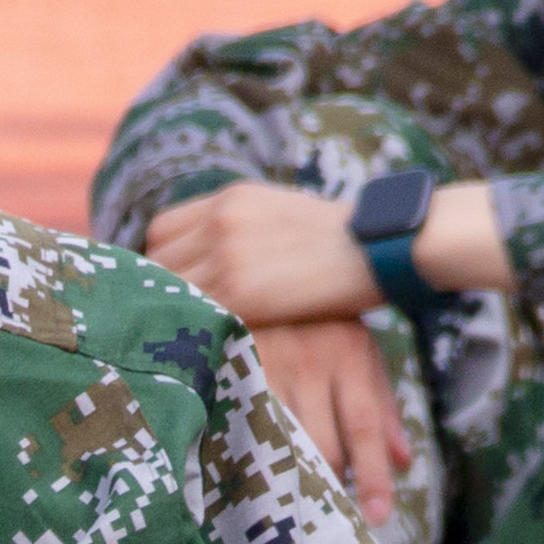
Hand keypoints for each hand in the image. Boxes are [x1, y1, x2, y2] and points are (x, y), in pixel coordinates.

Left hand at [141, 181, 378, 325]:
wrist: (386, 246)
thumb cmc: (345, 242)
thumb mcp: (285, 215)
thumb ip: (242, 229)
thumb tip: (214, 259)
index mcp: (231, 199)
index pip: (160, 232)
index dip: (164, 261)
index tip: (177, 287)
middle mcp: (220, 220)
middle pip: (156, 261)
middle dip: (164, 290)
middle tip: (181, 318)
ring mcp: (226, 255)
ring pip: (169, 289)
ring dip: (176, 312)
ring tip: (191, 335)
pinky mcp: (240, 293)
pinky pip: (193, 314)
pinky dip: (193, 330)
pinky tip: (204, 344)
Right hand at [250, 318, 413, 524]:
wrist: (259, 267)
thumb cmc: (320, 317)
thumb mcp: (359, 349)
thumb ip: (382, 404)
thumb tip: (404, 464)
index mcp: (350, 353)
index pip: (365, 427)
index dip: (373, 476)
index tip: (378, 516)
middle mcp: (310, 360)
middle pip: (323, 443)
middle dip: (330, 483)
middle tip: (332, 512)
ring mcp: (266, 364)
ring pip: (281, 439)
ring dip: (291, 474)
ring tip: (296, 500)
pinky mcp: (230, 367)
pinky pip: (245, 423)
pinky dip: (254, 450)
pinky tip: (255, 467)